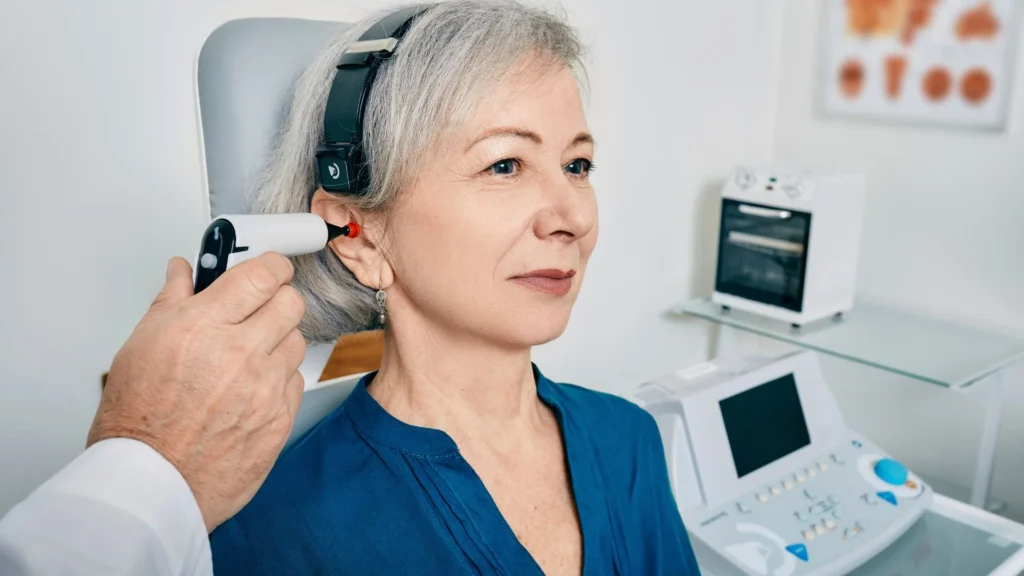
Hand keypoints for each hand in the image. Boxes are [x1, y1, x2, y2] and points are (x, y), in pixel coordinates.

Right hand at [87, 253, 306, 531]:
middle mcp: (242, 354)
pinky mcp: (281, 418)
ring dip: (280, 340)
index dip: (272, 266)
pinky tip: (253, 386)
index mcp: (205, 326)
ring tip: (249, 354)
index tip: (270, 268)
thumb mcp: (141, 344)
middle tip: (259, 308)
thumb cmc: (137, 419)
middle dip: (278, 299)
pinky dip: (280, 377)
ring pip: (298, 341)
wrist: (150, 481)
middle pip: (292, 303)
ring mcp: (266, 388)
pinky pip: (296, 381)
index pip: (263, 275)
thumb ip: (171, 300)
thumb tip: (183, 271)